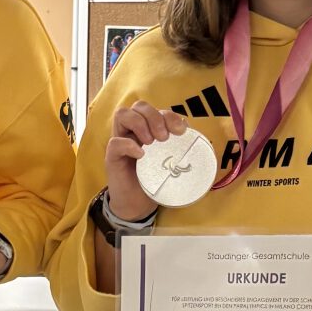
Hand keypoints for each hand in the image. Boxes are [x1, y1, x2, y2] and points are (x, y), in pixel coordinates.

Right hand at [105, 101, 186, 219]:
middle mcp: (133, 131)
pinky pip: (115, 142)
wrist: (138, 204)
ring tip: (151, 143)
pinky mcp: (112, 156)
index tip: (181, 130)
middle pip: (139, 105)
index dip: (169, 115)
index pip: (156, 109)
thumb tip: (199, 139)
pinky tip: (141, 155)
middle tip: (164, 138)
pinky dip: (129, 144)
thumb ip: (180, 148)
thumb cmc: (154, 180)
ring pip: (122, 114)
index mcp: (148, 129)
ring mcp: (121, 141)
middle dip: (154, 117)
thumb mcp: (171, 161)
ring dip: (140, 124)